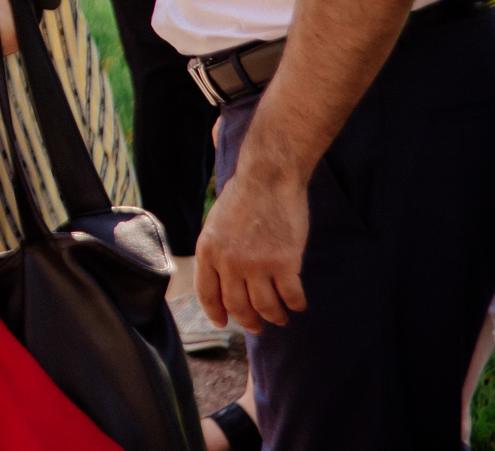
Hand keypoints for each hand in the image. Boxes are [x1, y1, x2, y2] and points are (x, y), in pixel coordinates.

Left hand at [195, 164, 309, 331]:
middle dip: (248, 321)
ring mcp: (257, 264)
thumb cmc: (243, 196)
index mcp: (208, 251)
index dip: (215, 312)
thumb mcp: (215, 223)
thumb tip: (221, 276)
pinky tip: (297, 305)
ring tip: (279, 318)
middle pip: (237, 305)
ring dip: (273, 317)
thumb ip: (217, 250)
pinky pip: (291, 296)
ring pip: (265, 307)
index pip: (207, 293)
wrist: (268, 178)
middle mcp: (229, 262)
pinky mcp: (285, 263)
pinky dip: (295, 305)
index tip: (223, 322)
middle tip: (257, 327)